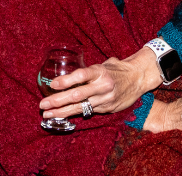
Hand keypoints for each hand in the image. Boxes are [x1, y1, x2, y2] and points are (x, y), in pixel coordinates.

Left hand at [40, 47, 159, 118]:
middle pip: (78, 95)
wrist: (138, 78)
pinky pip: (87, 112)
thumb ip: (87, 71)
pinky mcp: (108, 109)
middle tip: (42, 104)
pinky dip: (73, 114)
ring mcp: (105, 100)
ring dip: (62, 111)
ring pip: (81, 107)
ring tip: (47, 114)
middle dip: (58, 101)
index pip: (81, 76)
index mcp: (100, 71)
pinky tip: (62, 116)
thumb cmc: (116, 68)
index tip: (52, 85)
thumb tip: (66, 75)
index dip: (66, 81)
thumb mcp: (103, 64)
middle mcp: (103, 86)